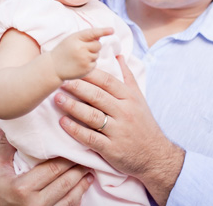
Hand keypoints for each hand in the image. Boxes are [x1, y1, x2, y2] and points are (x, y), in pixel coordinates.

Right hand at [0, 135, 92, 205]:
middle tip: (88, 155)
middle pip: (65, 182)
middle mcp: (36, 203)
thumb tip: (17, 120)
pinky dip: (77, 198)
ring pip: (70, 198)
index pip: (53, 169)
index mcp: (23, 188)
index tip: (76, 146)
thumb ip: (7, 144)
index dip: (67, 158)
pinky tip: (82, 188)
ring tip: (89, 170)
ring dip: (82, 183)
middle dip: (78, 168)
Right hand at [49, 27, 110, 80]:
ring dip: (91, 55)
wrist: (53, 67)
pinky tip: (80, 64)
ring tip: (79, 57)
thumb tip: (100, 38)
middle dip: (93, 46)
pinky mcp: (87, 69)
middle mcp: (81, 48)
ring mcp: (84, 59)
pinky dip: (90, 63)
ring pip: (97, 54)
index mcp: (76, 38)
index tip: (112, 30)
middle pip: (98, 45)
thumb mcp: (71, 40)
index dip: (103, 31)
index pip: (92, 33)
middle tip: (82, 49)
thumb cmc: (64, 51)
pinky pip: (95, 63)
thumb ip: (85, 37)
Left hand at [54, 56, 184, 204]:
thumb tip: (118, 55)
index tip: (73, 69)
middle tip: (60, 81)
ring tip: (57, 99)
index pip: (107, 81)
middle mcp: (124, 113)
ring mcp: (118, 131)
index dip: (89, 74)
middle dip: (77, 87)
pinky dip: (75, 130)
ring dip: (73, 107)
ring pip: (92, 116)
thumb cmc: (143, 124)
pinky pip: (91, 138)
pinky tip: (63, 122)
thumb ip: (128, 77)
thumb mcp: (139, 99)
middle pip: (97, 96)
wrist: (155, 156)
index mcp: (129, 98)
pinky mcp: (111, 149)